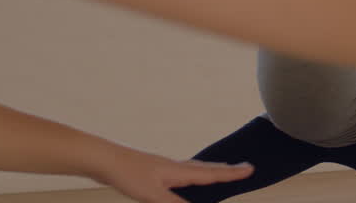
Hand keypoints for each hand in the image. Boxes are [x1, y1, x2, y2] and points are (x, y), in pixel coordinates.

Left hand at [94, 147, 251, 202]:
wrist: (105, 159)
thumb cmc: (128, 175)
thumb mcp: (154, 196)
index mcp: (180, 172)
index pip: (212, 174)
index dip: (231, 173)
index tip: (251, 168)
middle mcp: (176, 166)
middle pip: (207, 168)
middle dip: (226, 170)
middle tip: (243, 168)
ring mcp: (165, 167)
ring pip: (194, 168)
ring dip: (210, 170)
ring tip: (220, 170)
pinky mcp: (154, 170)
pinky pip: (182, 171)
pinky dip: (193, 173)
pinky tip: (183, 178)